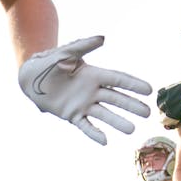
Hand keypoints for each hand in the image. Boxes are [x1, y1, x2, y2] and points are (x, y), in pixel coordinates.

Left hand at [17, 36, 151, 143]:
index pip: (118, 80)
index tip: (149, 90)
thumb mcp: (66, 52)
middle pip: (116, 98)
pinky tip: (105, 142)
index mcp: (94, 74)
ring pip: (104, 114)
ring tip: (131, 130)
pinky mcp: (72, 115)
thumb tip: (103, 39)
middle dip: (132, 105)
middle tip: (148, 114)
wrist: (31, 78)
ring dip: (118, 121)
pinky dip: (95, 133)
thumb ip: (84, 46)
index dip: (133, 85)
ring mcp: (83, 104)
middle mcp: (92, 91)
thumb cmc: (49, 62)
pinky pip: (86, 126)